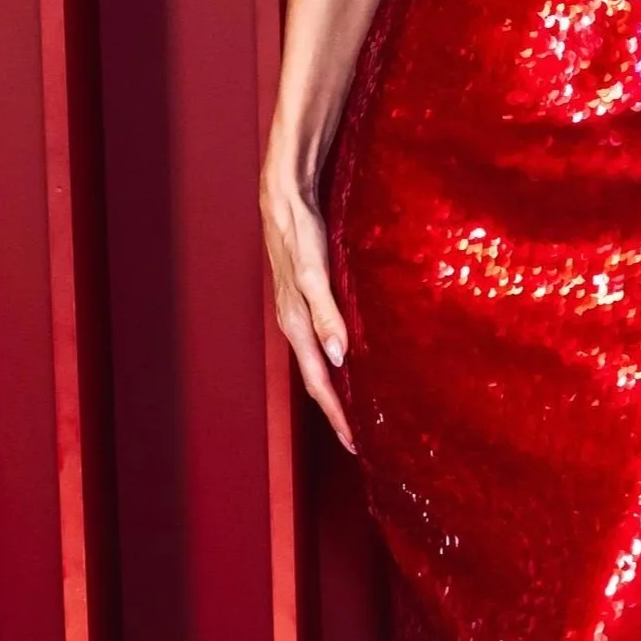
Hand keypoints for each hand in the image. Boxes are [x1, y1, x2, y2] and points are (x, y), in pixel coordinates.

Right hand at [260, 164, 354, 451]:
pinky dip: (334, 362)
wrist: (283, 198)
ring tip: (355, 411)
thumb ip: (327, 314)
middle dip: (334, 411)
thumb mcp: (315, 273)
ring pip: (317, 362)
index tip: (354, 442)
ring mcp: (298, 312)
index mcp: (296, 323)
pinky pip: (320, 341)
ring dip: (334, 389)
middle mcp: (295, 323)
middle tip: (357, 439)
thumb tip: (338, 357)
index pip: (318, 381)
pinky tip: (348, 362)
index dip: (335, 414)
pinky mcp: (306, 298)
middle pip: (316, 379)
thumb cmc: (299, 232)